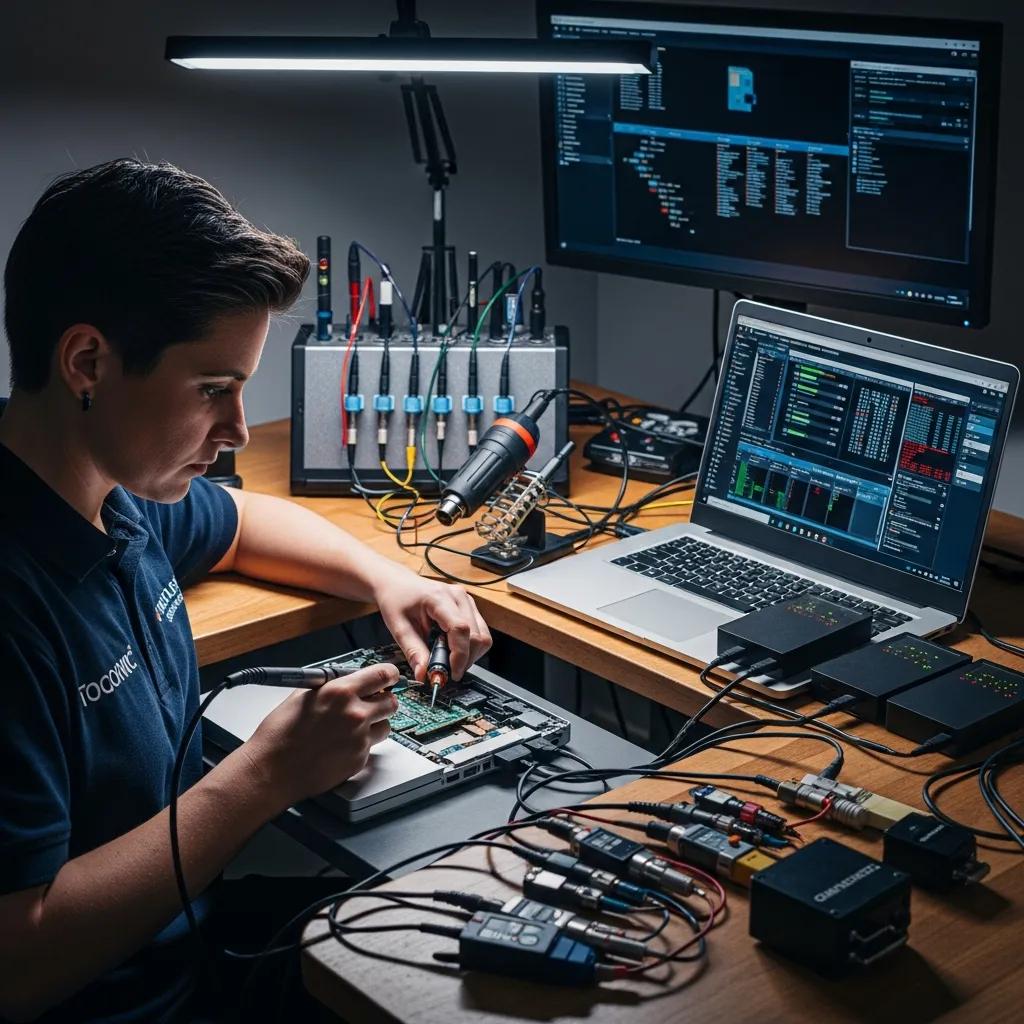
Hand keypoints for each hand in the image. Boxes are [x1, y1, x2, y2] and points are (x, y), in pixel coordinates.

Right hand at [242, 662, 399, 807]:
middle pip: (391, 702)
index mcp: (340, 692)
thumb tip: (347, 678)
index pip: (383, 675)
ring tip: (352, 728)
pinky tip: (340, 745)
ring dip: (375, 724)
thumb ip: (331, 684)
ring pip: (386, 726)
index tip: (390, 677)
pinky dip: (361, 745)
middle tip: (373, 703)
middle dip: (384, 701)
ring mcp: (359, 739)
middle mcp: (355, 714)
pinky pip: (371, 747)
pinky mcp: (359, 760)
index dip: (389, 675)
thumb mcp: (303, 695)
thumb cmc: (280, 734)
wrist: (271, 770)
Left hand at [373, 569, 491, 681]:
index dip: (460, 655)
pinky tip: (452, 649)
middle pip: (477, 635)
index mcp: (438, 597)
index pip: (460, 628)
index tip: (452, 673)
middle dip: (465, 659)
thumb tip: (423, 675)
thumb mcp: (398, 627)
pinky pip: (480, 632)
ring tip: (448, 660)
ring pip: (483, 636)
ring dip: (470, 655)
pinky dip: (470, 647)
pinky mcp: (469, 607)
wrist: (397, 583)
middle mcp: (458, 596)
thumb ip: (413, 651)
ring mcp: (466, 600)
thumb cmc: (397, 600)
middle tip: (445, 671)